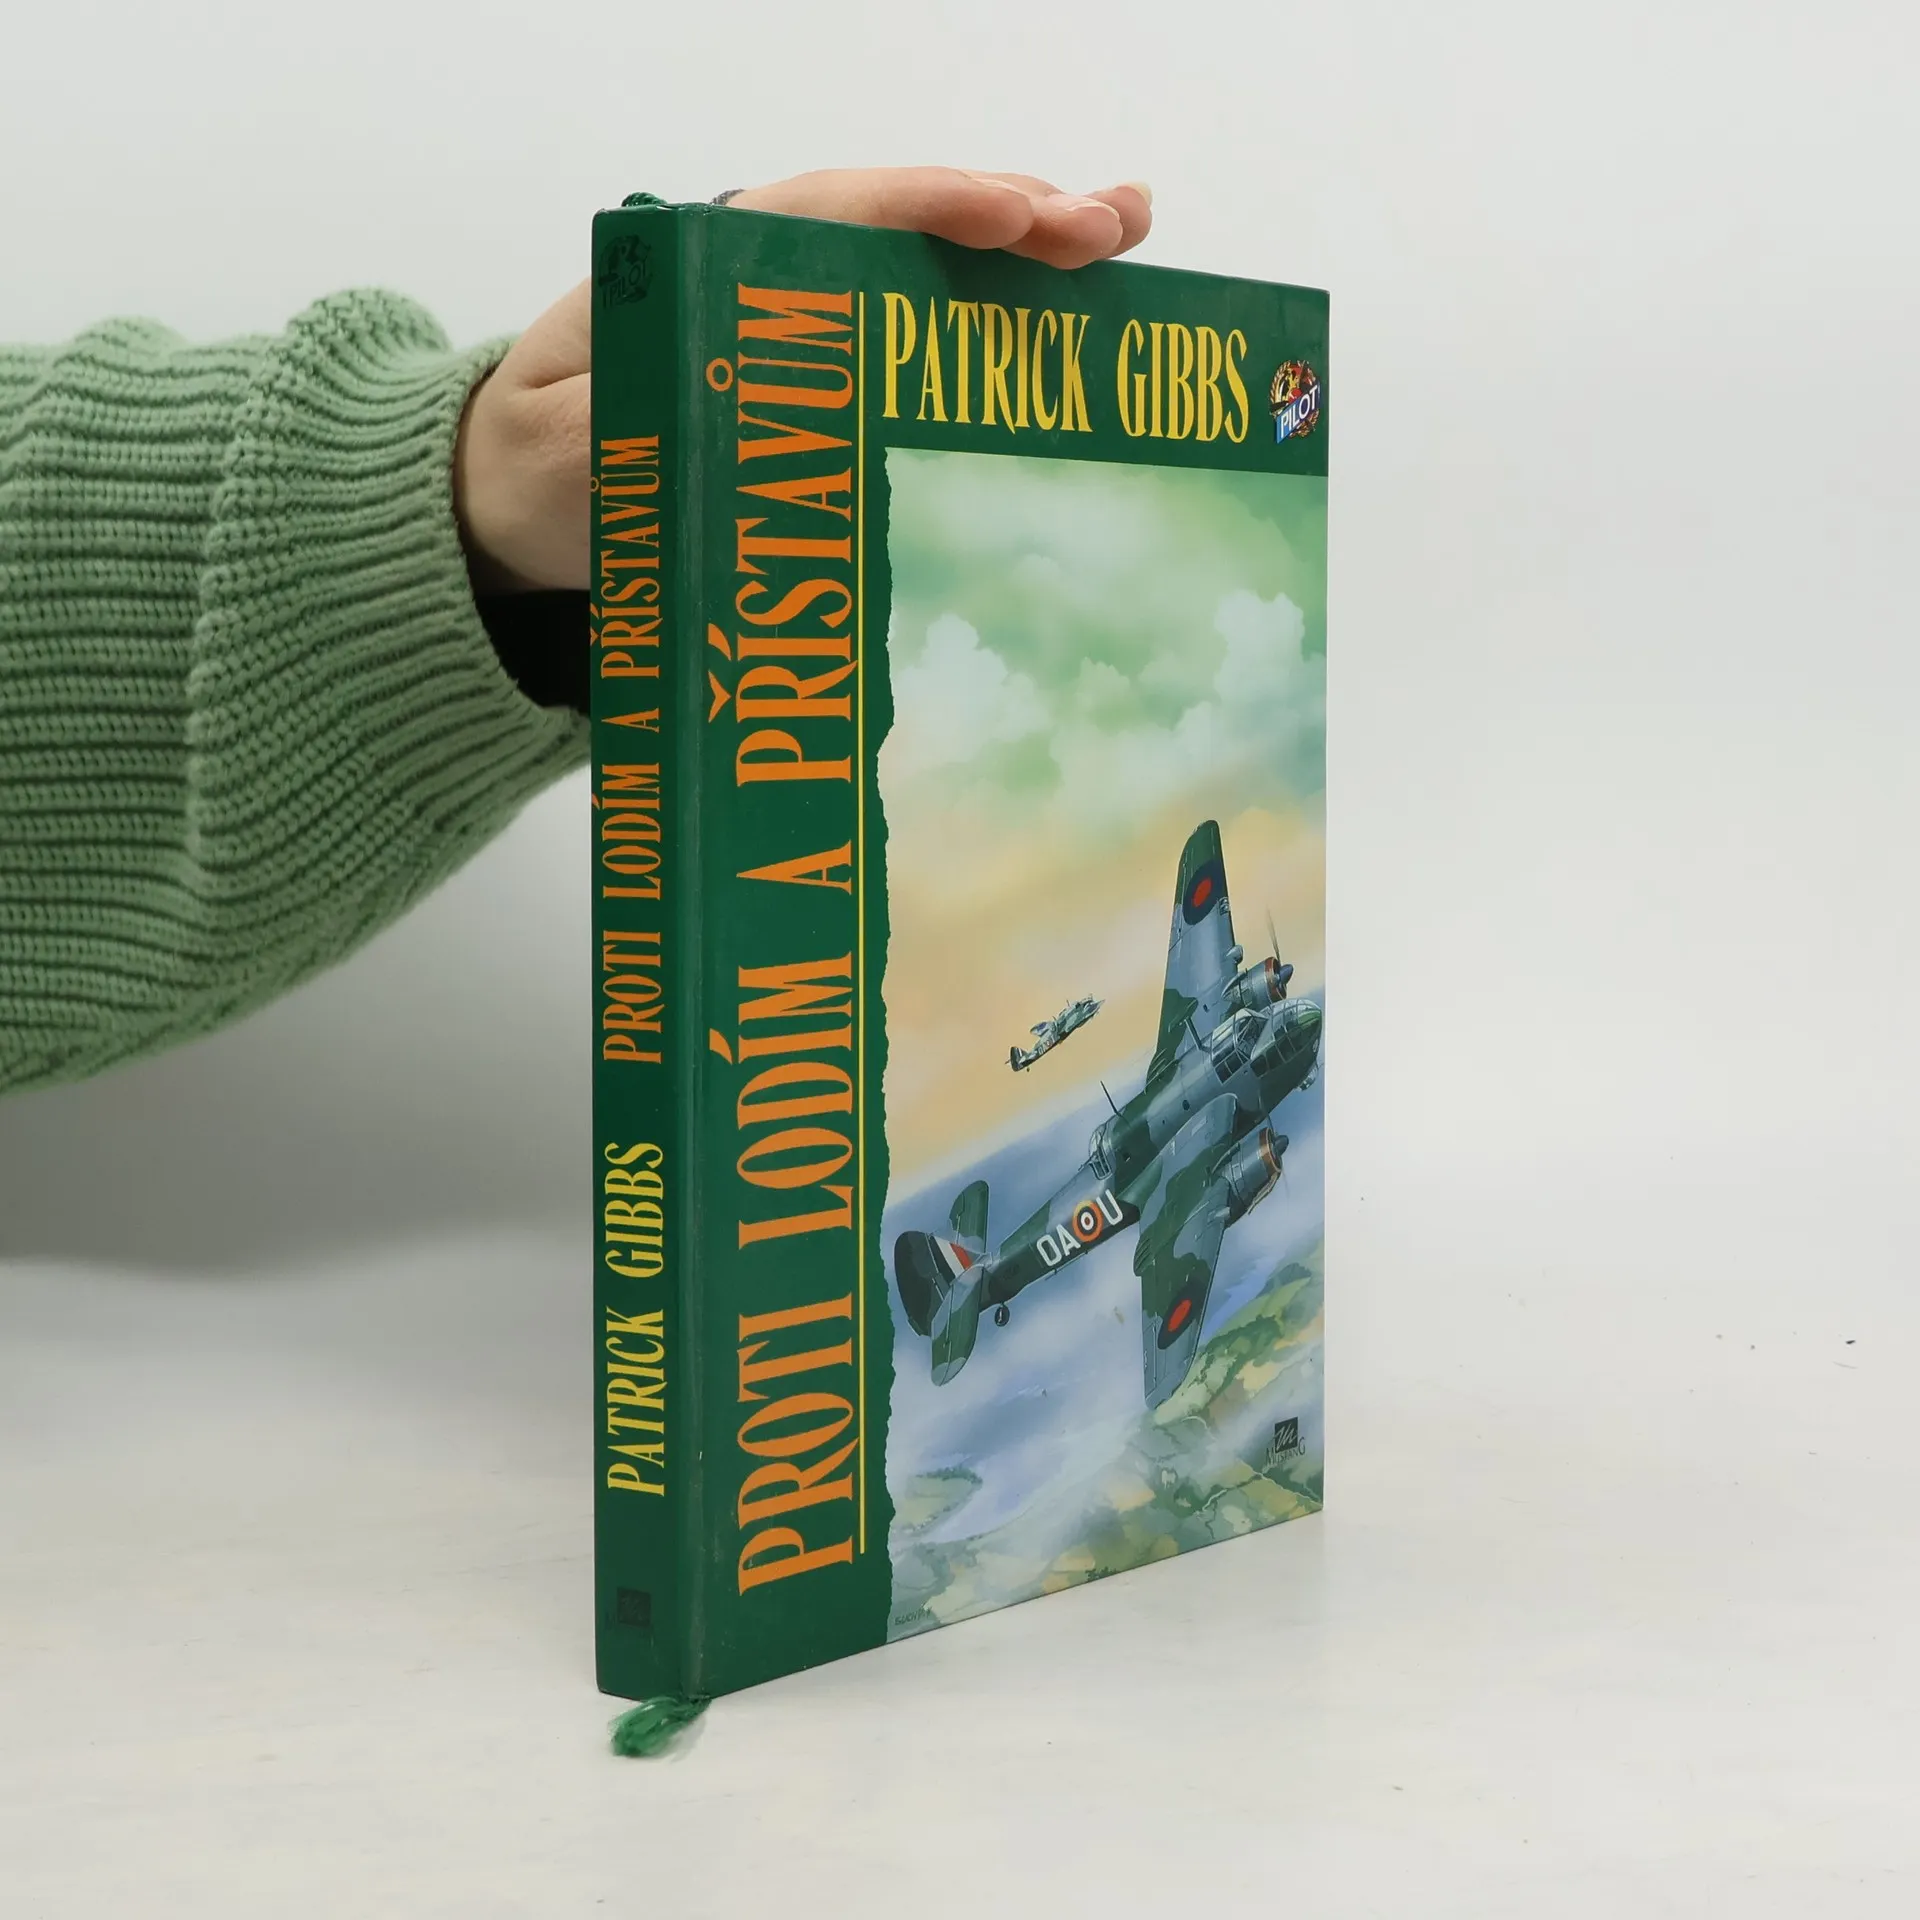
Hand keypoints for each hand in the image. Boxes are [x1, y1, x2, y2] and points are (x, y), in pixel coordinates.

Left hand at [454, 168, 1152, 592]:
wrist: (519, 500)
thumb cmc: (541, 469)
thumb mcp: (568, 451)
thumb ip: (629, 425)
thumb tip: (735, 412)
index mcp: (709, 267)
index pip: (834, 214)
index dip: (929, 207)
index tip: (1013, 215)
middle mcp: (774, 278)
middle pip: (904, 223)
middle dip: (1013, 215)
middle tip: (1111, 227)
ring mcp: (812, 323)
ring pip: (931, 266)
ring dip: (1031, 251)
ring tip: (1130, 236)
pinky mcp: (834, 375)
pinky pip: (928, 330)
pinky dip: (1004, 319)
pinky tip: (1080, 314)